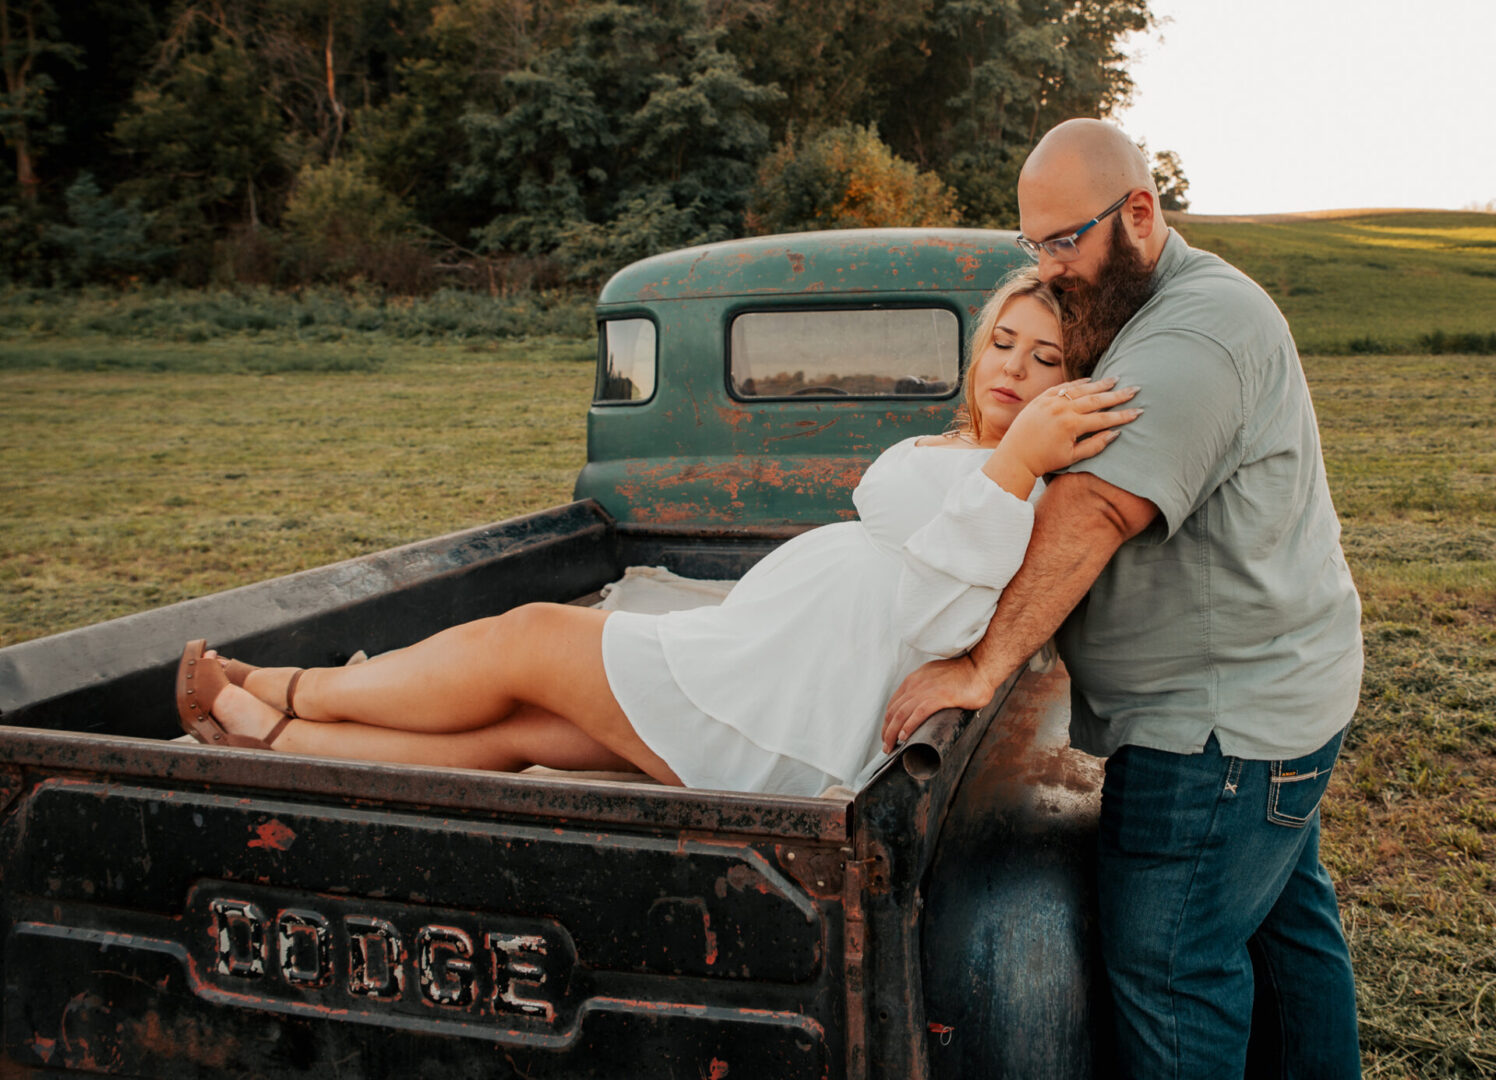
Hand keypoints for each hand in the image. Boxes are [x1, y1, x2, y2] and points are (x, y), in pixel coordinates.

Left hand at [881, 655, 993, 752]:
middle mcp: (916, 684)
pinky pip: (919, 712)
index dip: (888, 721)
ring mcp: (927, 690)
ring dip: (892, 732)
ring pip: (902, 713)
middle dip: (886, 730)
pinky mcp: (940, 696)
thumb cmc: (963, 676)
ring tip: (890, 747)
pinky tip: (904, 737)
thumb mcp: (936, 678)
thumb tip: (925, 708)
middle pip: (894, 710)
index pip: (894, 703)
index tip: (888, 734)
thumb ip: (928, 690)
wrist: (980, 667)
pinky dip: (909, 726)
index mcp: (914, 680)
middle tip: (886, 747)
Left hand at [1001, 377, 1140, 478]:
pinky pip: (1063, 386)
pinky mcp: (1041, 398)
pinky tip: (1090, 381)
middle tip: (1135, 389)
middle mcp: (1062, 409)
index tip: (1139, 411)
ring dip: (1100, 385)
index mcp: (1072, 425)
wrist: (1016, 456)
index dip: (1123, 415)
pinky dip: (1077, 383)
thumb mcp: (1073, 457)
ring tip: (1116, 380)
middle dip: (1117, 395)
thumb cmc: (1045, 460)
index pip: (1104, 418)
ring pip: (1081, 389)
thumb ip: (1095, 445)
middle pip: (1096, 399)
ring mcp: (1051, 401)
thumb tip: (1116, 433)